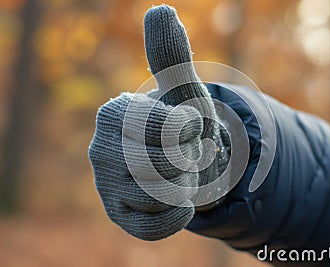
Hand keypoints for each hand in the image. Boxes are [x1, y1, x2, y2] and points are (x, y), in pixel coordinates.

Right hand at [88, 5, 228, 240]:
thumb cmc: (184, 124)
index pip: (167, 130)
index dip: (191, 132)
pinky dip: (174, 216)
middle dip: (186, 161)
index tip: (188, 127)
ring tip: (176, 175)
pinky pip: (152, 226)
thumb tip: (161, 10)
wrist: (185, 161)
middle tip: (182, 155)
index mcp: (114, 113)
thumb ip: (172, 55)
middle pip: (162, 166)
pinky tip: (176, 202)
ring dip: (183, 185)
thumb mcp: (185, 92)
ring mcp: (107, 184)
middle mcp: (101, 148)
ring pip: (159, 196)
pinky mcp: (119, 214)